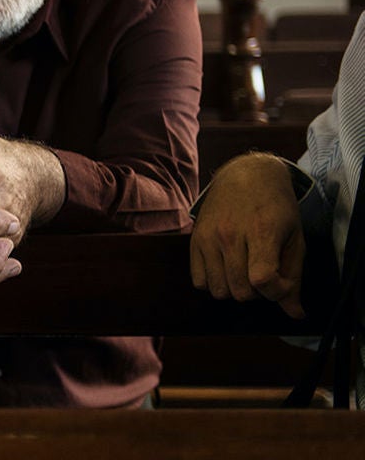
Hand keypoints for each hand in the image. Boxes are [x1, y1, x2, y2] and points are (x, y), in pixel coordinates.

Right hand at [192, 153, 305, 318]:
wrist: (246, 176)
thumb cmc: (276, 207)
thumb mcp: (295, 238)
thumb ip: (294, 277)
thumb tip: (295, 313)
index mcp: (261, 231)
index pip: (262, 279)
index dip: (276, 291)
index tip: (282, 282)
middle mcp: (230, 234)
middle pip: (240, 290)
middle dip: (257, 292)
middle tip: (264, 275)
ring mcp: (208, 238)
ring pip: (219, 290)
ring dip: (235, 288)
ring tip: (245, 272)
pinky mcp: (194, 240)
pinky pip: (199, 281)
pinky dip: (214, 282)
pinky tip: (227, 268)